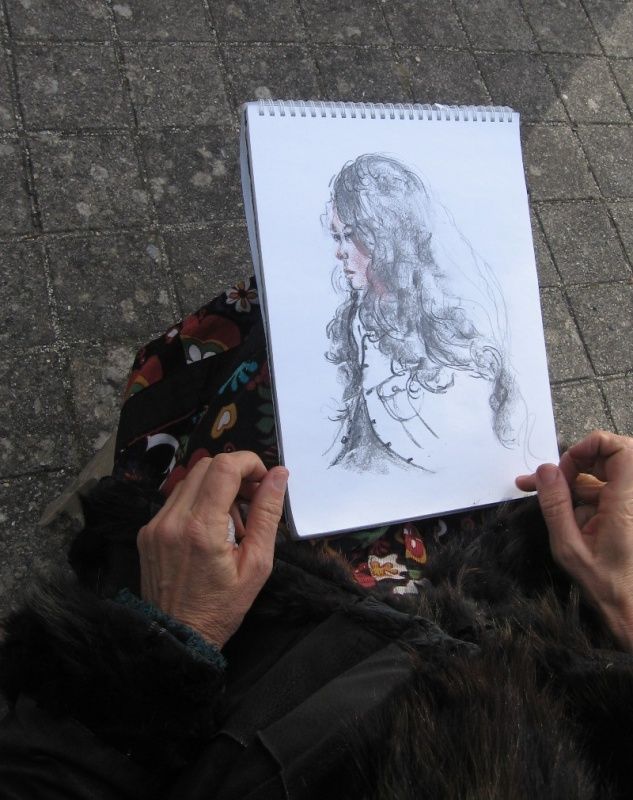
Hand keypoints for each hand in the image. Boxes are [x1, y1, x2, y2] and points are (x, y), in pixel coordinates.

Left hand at [137, 452, 288, 647]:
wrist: (177, 638)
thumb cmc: (222, 607)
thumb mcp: (257, 564)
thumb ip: (267, 514)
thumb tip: (278, 475)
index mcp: (201, 528)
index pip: (224, 467)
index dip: (249, 463)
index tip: (264, 481)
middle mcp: (172, 519)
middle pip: (206, 466)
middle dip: (235, 473)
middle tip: (253, 499)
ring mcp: (155, 524)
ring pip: (190, 480)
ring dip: (217, 487)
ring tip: (233, 521)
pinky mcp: (147, 531)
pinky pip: (176, 500)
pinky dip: (199, 502)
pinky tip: (211, 530)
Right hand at [516, 431, 632, 650]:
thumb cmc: (604, 584)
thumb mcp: (569, 547)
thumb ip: (556, 505)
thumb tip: (546, 470)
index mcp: (626, 503)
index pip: (622, 450)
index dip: (594, 444)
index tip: (566, 462)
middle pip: (611, 457)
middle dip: (577, 461)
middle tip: (550, 479)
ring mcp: (630, 506)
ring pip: (602, 476)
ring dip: (573, 481)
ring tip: (538, 491)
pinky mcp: (626, 515)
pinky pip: (603, 493)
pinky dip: (581, 496)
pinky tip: (558, 508)